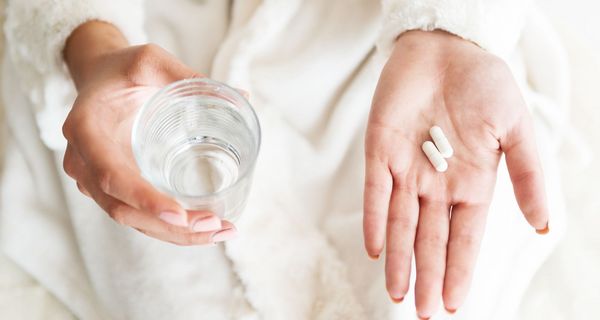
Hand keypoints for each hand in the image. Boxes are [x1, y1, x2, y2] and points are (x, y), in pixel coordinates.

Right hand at [62, 21, 236, 244]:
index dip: (144, 199)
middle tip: (215, 224)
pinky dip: (168, 227)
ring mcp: (94, 179)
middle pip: (122, 209)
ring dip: (174, 234)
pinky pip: (136, 214)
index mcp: (86, 129)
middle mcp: (84, 162)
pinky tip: (203, 228)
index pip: (111, 176)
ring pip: (131, 219)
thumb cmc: (122, 69)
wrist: (98, 77)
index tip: (180, 214)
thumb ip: (187, 75)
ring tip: (219, 231)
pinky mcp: (112, 187)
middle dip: (170, 226)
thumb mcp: (149, 60)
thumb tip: (242, 97)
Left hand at [363, 30, 548, 316]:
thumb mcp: (516, 128)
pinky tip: (375, 248)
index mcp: (471, 183)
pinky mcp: (380, 151)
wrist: (446, 48)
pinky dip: (374, 219)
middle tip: (423, 314)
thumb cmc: (484, 84)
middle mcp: (437, 184)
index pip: (464, 237)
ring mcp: (407, 170)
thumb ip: (527, 175)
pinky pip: (375, 191)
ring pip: (400, 223)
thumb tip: (543, 225)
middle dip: (428, 276)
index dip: (460, 270)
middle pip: (431, 239)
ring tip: (398, 293)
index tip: (454, 304)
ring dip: (400, 258)